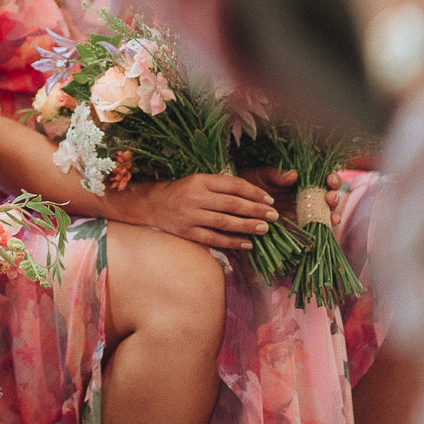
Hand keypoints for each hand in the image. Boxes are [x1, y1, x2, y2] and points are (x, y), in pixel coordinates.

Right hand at [120, 173, 277, 250]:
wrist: (150, 205)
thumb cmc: (180, 192)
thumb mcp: (198, 182)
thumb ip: (221, 186)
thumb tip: (253, 197)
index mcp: (200, 179)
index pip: (233, 185)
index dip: (254, 192)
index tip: (269, 200)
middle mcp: (195, 196)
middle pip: (232, 204)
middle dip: (256, 210)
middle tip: (273, 216)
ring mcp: (190, 215)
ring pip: (225, 222)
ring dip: (248, 226)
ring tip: (265, 228)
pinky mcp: (186, 232)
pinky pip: (214, 238)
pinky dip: (232, 242)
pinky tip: (247, 243)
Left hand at [241, 166, 342, 227]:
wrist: (235, 200)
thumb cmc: (249, 183)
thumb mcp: (261, 175)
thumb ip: (276, 175)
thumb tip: (294, 174)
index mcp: (300, 182)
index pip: (322, 179)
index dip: (331, 179)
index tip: (330, 179)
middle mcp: (305, 197)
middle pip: (327, 197)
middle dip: (333, 197)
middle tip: (330, 196)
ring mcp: (302, 213)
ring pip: (324, 214)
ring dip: (332, 214)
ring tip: (333, 214)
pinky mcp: (297, 227)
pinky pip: (313, 229)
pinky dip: (323, 228)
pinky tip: (328, 225)